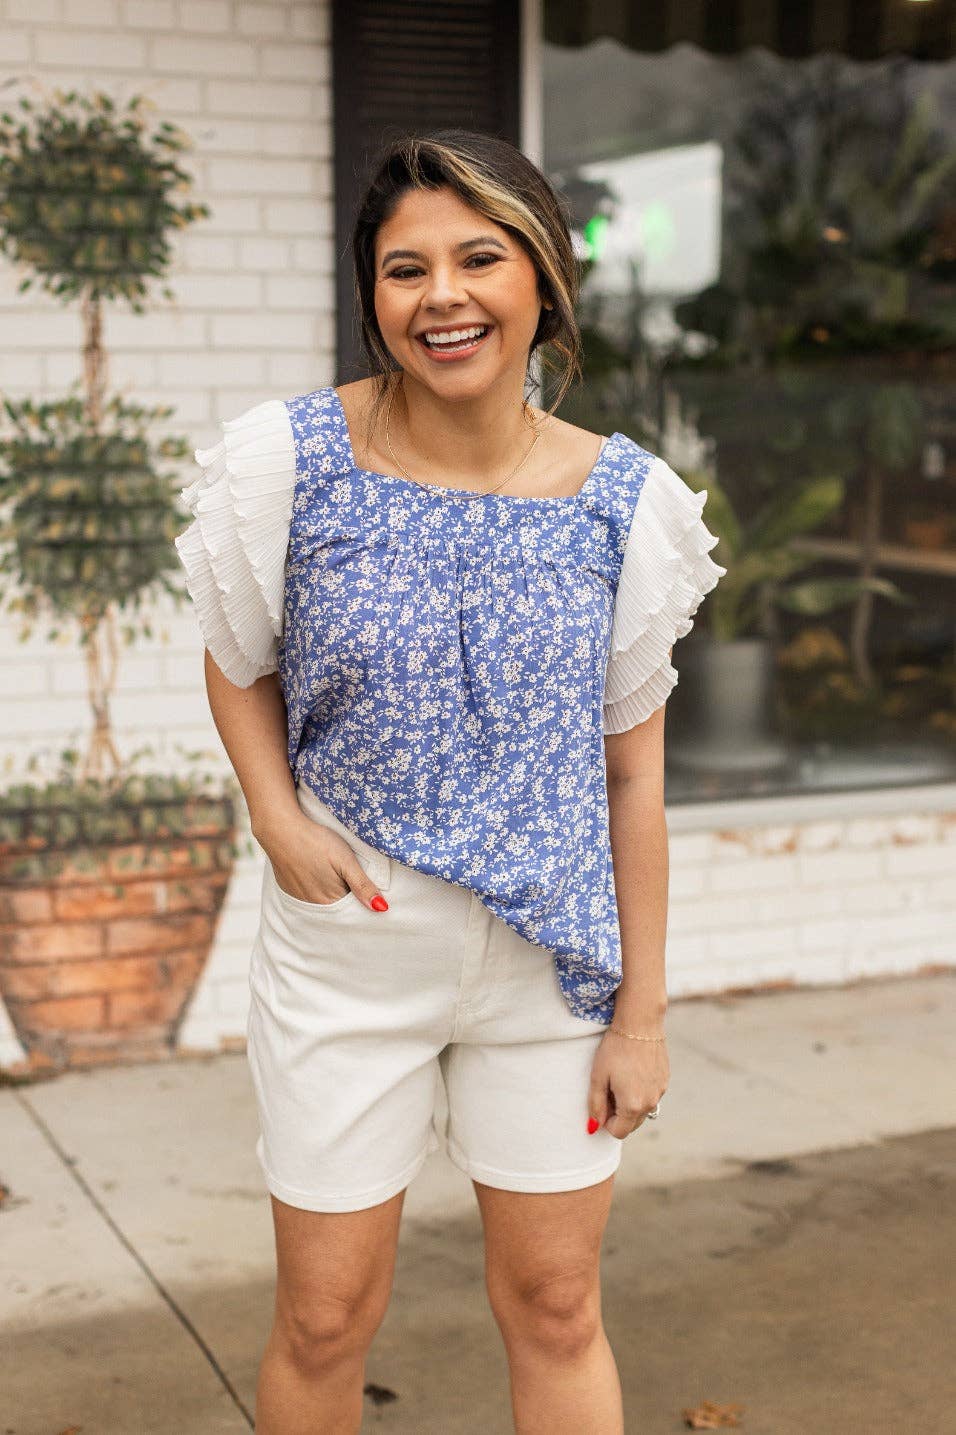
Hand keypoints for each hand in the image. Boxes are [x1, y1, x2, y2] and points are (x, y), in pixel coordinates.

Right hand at [262, 813, 386, 909]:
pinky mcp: (289, 888)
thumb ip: (362, 885)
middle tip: (350, 875)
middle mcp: (313, 905)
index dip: (363, 898)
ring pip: (323, 901)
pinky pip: (308, 894)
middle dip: (348, 897)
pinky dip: (316, 888)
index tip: (368, 886)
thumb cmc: (316, 841)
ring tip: (333, 872)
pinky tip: (318, 872)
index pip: (353, 909)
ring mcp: (299, 897)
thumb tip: (381, 908)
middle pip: (338, 907)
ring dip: (332, 893)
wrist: (280, 829)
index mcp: (330, 901)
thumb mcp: (346, 860)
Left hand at [588, 1028, 668, 1139]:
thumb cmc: (615, 1049)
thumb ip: (596, 1105)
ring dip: (631, 1103)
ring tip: (622, 1078)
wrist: (640, 1023)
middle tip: (610, 1089)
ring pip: (643, 1110)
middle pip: (632, 1124)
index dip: (606, 1121)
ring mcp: (660, 1092)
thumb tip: (594, 1127)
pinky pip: (651, 1095)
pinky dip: (642, 1091)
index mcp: (632, 1105)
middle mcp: (650, 1103)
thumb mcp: (598, 1077)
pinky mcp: (665, 1080)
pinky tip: (634, 1071)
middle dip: (619, 1114)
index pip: (618, 1131)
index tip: (602, 1102)